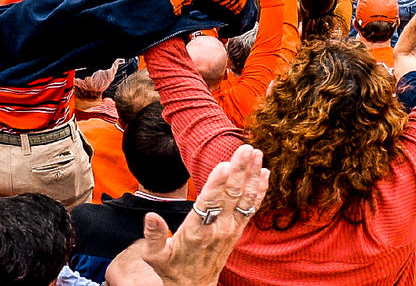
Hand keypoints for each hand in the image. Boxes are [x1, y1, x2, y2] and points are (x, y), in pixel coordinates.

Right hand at [107, 143, 267, 284]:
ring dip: (252, 175)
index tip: (224, 164)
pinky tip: (265, 173)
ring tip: (257, 154)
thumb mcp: (155, 256)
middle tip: (246, 148)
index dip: (217, 184)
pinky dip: (259, 190)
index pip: (209, 203)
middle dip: (239, 170)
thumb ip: (153, 236)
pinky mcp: (237, 229)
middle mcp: (217, 228)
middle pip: (230, 195)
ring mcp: (230, 228)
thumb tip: (150, 216)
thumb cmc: (173, 267)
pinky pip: (251, 207)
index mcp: (196, 230)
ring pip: (244, 198)